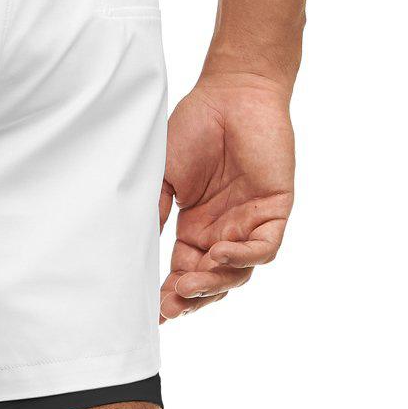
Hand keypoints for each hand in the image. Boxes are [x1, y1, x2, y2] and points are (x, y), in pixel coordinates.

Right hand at [159, 74, 294, 320]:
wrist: (230, 93)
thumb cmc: (193, 127)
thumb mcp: (161, 175)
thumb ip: (153, 210)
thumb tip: (132, 250)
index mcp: (195, 228)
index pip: (183, 272)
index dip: (169, 296)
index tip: (150, 314)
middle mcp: (222, 231)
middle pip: (211, 281)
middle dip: (190, 299)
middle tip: (169, 307)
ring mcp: (249, 223)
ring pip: (237, 273)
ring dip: (214, 284)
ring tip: (188, 285)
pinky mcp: (275, 209)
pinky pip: (264, 247)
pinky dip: (243, 258)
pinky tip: (219, 256)